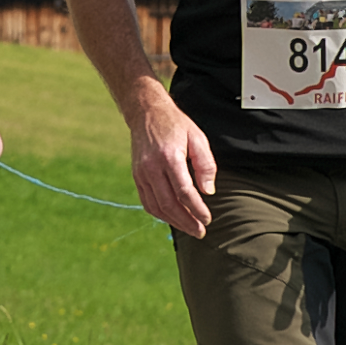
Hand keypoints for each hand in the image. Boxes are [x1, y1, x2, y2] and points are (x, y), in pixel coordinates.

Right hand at [126, 83, 217, 237]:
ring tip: (189, 228)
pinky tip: (173, 218)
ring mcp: (141, 173)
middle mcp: (152, 167)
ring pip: (156, 207)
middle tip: (200, 231)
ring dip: (173, 221)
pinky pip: (147, 202)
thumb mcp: (198, 138)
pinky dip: (160, 214)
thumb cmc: (175, 125)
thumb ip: (206, 165)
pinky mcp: (137, 176)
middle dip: (186, 222)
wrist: (146, 113)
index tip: (208, 219)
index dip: (197, 209)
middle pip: (169, 204)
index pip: (184, 192)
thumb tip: (208, 191)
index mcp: (169, 157)